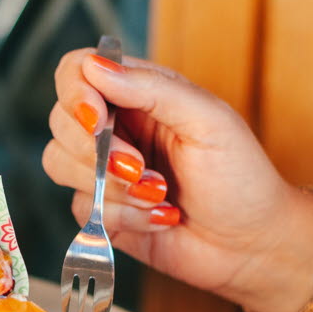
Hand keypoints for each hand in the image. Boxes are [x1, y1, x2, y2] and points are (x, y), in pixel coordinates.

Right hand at [43, 50, 312, 311]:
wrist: (252, 245)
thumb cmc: (241, 177)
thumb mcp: (208, 120)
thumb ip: (152, 88)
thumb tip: (96, 66)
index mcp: (140, 93)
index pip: (77, 71)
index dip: (75, 92)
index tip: (96, 119)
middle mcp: (116, 127)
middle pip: (60, 120)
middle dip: (97, 151)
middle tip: (142, 168)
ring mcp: (103, 170)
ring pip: (60, 164)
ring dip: (112, 186)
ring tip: (160, 194)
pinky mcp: (101, 210)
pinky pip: (82, 207)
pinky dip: (124, 216)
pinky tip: (160, 218)